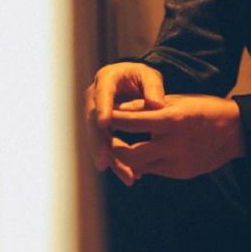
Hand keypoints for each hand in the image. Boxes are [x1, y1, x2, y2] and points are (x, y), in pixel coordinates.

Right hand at [85, 62, 164, 185]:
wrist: (133, 82)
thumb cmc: (141, 77)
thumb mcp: (149, 76)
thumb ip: (153, 87)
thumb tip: (157, 105)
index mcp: (106, 78)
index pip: (102, 94)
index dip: (102, 109)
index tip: (104, 124)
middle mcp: (95, 97)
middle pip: (92, 121)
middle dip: (98, 142)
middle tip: (104, 160)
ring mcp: (95, 114)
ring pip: (97, 138)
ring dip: (110, 158)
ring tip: (126, 175)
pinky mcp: (100, 129)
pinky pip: (105, 146)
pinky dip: (116, 161)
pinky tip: (129, 175)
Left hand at [109, 94, 244, 178]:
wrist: (234, 130)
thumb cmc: (201, 108)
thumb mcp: (175, 101)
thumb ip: (145, 107)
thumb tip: (117, 110)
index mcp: (172, 120)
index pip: (131, 122)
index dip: (112, 120)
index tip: (101, 116)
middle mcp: (174, 144)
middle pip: (129, 155)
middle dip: (114, 148)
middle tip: (107, 139)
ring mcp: (178, 162)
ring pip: (139, 166)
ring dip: (127, 157)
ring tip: (120, 146)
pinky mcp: (181, 173)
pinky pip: (154, 170)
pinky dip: (145, 162)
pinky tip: (142, 152)